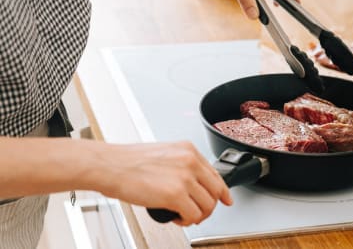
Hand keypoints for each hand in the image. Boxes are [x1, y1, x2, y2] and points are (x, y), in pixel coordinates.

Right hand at [98, 141, 231, 225]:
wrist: (109, 166)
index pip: (215, 173)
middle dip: (209, 206)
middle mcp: (190, 161)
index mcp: (188, 150)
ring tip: (183, 216)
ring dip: (197, 215)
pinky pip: (193, 215)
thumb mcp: (164, 153)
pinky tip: (176, 218)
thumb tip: (192, 182)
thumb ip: (181, 164)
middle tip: (198, 213)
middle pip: (216, 191)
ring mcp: (184, 177)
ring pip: (207, 205)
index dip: (222, 191)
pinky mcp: (175, 194)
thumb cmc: (128, 161)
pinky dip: (186, 221)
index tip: (225, 199)